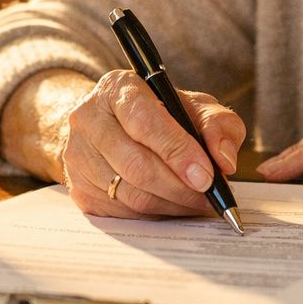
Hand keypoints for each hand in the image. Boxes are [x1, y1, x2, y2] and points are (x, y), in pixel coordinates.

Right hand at [60, 69, 246, 219]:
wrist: (109, 125)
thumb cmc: (158, 114)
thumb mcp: (192, 105)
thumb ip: (217, 124)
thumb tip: (224, 159)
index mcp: (117, 89)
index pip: (144, 121)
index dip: (177, 151)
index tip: (207, 176)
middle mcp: (89, 119)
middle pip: (136, 164)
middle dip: (180, 186)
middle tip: (209, 196)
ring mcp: (78, 156)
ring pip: (130, 194)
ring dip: (171, 204)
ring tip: (197, 202)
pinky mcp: (78, 189)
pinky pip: (122, 212)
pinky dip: (155, 214)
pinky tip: (172, 206)